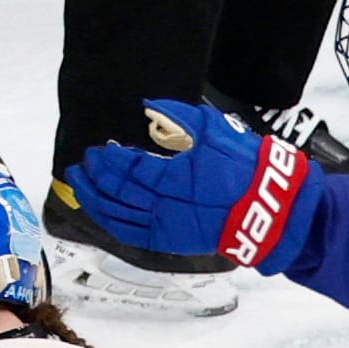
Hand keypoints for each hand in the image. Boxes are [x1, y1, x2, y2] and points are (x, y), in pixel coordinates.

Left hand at [66, 99, 322, 273]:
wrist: (268, 210)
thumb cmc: (243, 167)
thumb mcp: (215, 131)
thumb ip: (179, 116)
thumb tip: (148, 105)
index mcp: (173, 176)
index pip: (128, 167)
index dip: (109, 159)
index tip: (98, 148)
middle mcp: (162, 205)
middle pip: (116, 190)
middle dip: (96, 176)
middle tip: (83, 163)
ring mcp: (163, 227)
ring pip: (115, 215)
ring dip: (93, 199)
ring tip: (79, 184)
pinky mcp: (167, 242)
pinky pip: (128, 233)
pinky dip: (108, 222)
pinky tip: (98, 210)